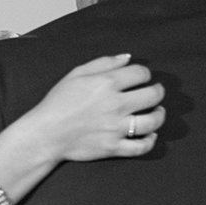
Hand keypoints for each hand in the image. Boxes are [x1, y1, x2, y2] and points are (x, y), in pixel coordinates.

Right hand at [29, 54, 165, 161]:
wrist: (45, 133)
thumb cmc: (58, 102)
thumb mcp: (76, 74)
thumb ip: (103, 63)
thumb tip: (127, 57)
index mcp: (106, 83)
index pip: (141, 73)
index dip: (145, 73)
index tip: (141, 77)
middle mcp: (115, 104)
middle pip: (153, 95)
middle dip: (158, 91)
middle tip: (155, 92)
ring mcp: (116, 128)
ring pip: (152, 121)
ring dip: (160, 115)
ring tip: (157, 112)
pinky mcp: (113, 147)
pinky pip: (141, 147)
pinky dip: (150, 141)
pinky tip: (151, 135)